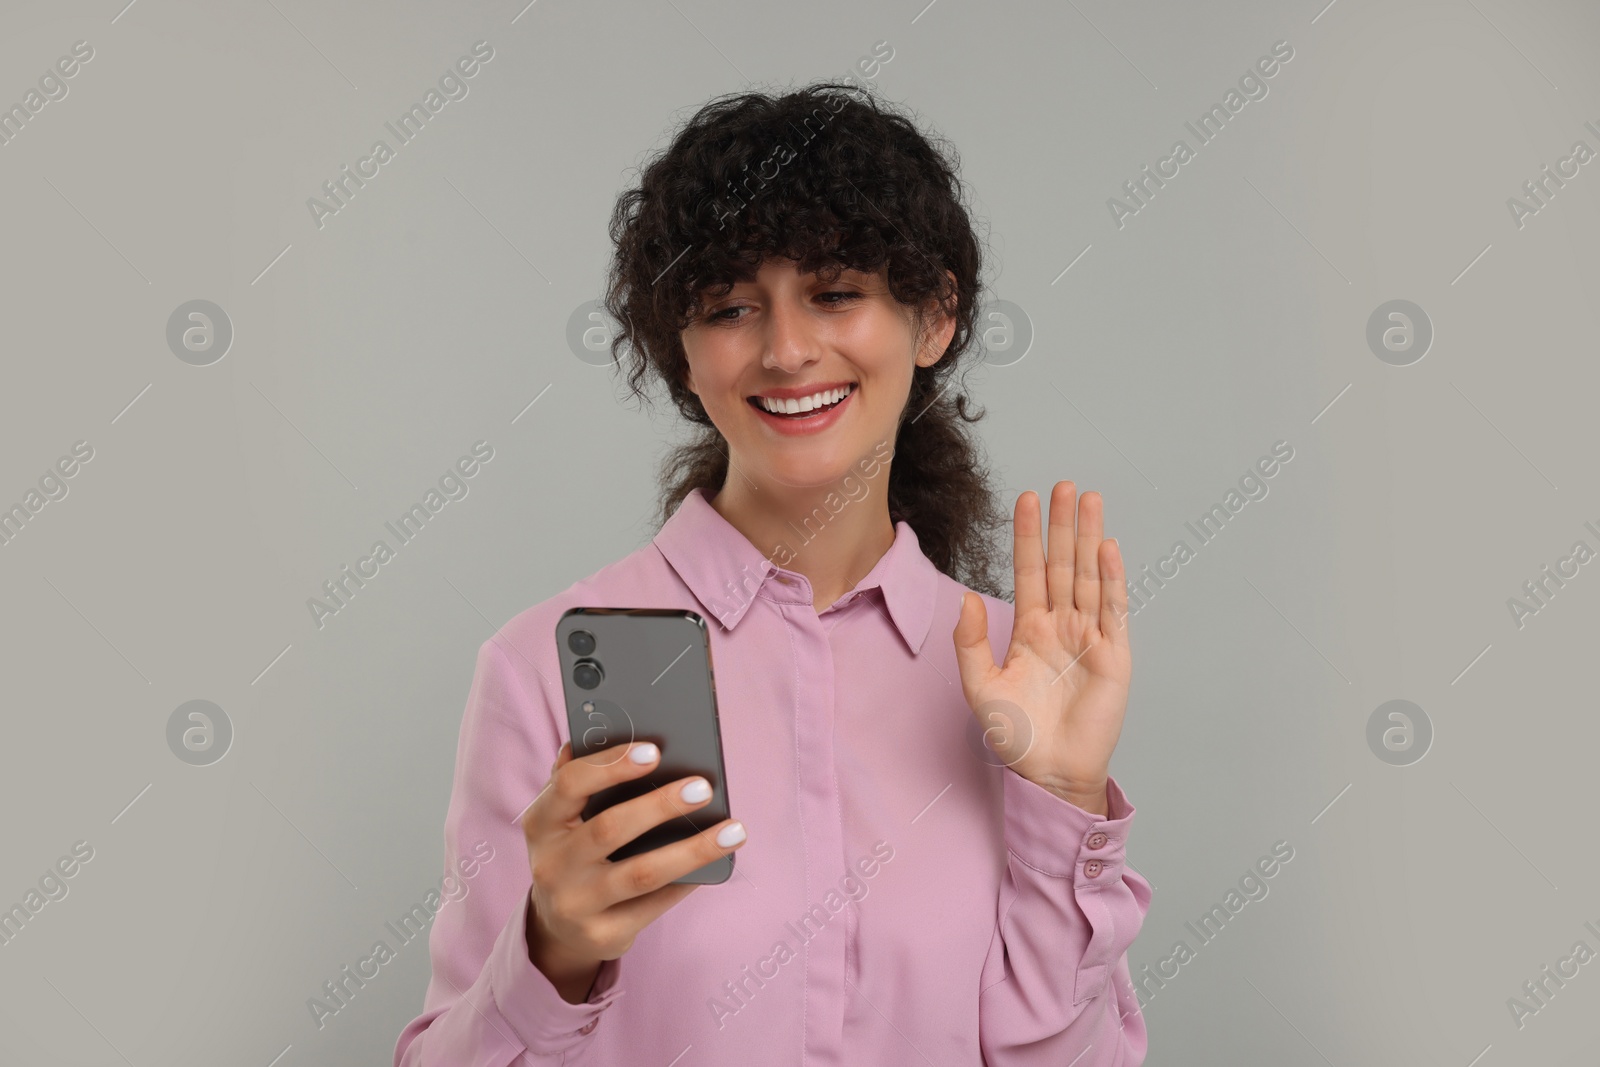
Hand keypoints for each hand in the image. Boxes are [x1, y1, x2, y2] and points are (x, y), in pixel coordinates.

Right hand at [519, 740, 748, 1001]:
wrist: (558, 927)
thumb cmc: (573, 851)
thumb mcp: (564, 816)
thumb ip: (578, 777)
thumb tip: (599, 729)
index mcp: (541, 823)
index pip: (570, 784)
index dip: (611, 765)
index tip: (655, 750)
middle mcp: (552, 865)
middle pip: (610, 828)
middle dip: (660, 805)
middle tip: (703, 787)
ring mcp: (576, 904)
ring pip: (641, 873)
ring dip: (692, 849)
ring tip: (733, 830)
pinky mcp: (603, 935)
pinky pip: (655, 905)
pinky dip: (687, 881)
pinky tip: (716, 863)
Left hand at [952, 482, 1131, 814]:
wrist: (1048, 775)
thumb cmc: (1015, 736)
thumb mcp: (980, 687)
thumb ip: (969, 643)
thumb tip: (967, 599)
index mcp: (1030, 629)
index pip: (1029, 571)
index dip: (1029, 536)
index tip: (1027, 498)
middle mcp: (1061, 626)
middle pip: (1062, 564)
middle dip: (1062, 525)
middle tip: (1064, 485)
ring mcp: (1089, 637)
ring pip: (1088, 577)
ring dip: (1088, 539)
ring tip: (1089, 500)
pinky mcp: (1113, 656)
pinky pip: (1112, 610)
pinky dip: (1110, 579)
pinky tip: (1106, 548)